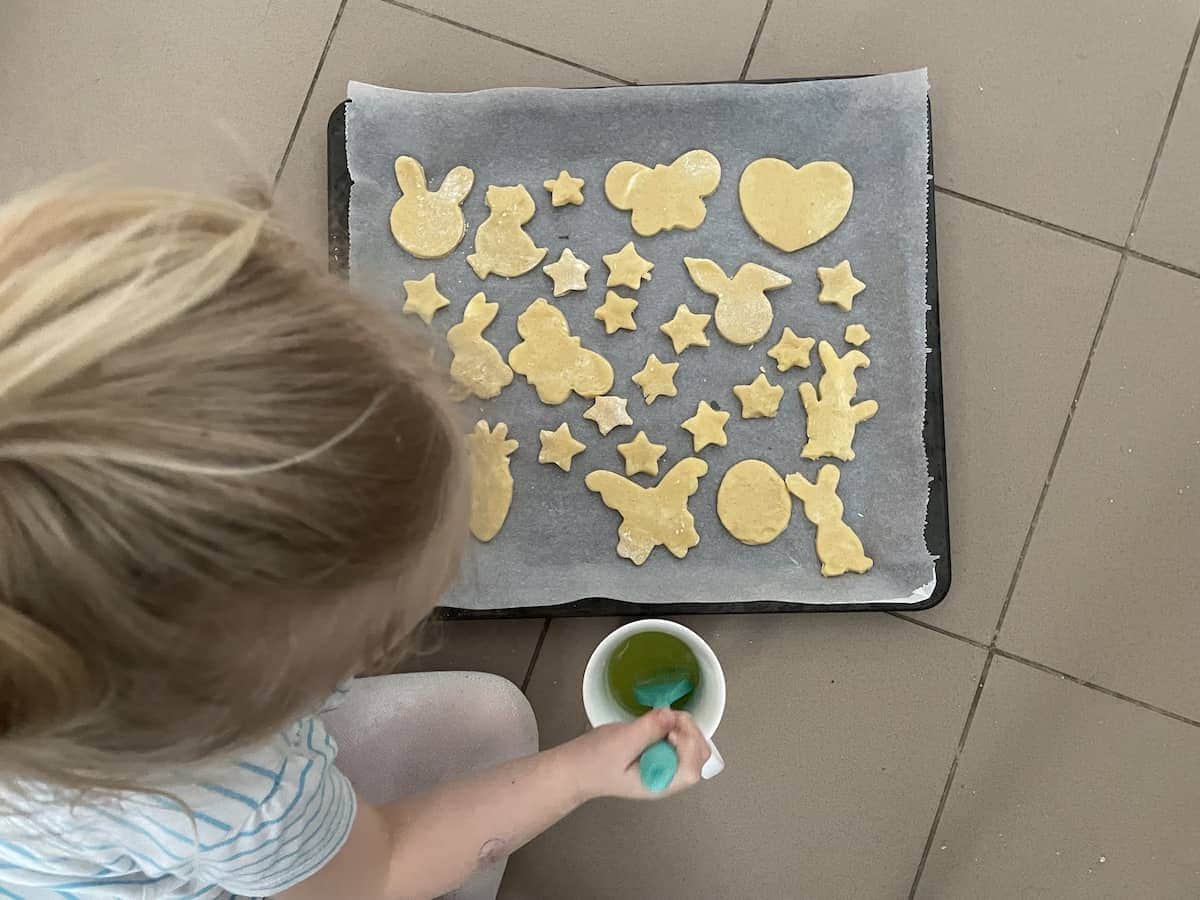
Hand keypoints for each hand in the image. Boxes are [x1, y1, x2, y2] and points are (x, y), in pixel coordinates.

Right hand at [561, 708, 710, 801]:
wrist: (575, 768)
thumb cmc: (592, 764)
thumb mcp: (620, 742)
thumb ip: (648, 729)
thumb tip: (670, 715)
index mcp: (659, 783)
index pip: (692, 770)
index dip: (689, 745)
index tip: (671, 728)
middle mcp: (666, 777)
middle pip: (698, 757)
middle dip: (689, 732)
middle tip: (667, 719)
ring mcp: (664, 766)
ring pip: (691, 746)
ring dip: (681, 727)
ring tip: (659, 720)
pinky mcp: (658, 754)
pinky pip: (677, 739)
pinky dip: (671, 727)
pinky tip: (654, 724)